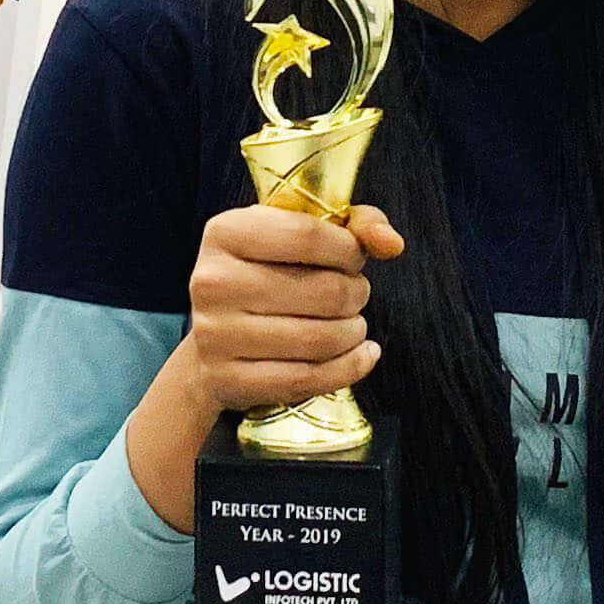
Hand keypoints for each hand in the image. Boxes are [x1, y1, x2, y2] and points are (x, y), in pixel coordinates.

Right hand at [126, 201, 407, 529]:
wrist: (211, 345)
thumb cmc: (263, 277)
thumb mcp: (294, 235)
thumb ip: (352, 225)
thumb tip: (392, 243)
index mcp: (226, 232)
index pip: (309, 235)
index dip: (349, 249)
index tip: (354, 259)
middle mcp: (213, 281)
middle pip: (324, 290)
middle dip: (356, 294)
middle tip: (353, 296)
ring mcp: (216, 334)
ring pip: (321, 339)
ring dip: (354, 332)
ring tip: (352, 326)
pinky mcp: (227, 379)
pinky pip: (308, 379)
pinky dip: (349, 368)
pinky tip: (360, 356)